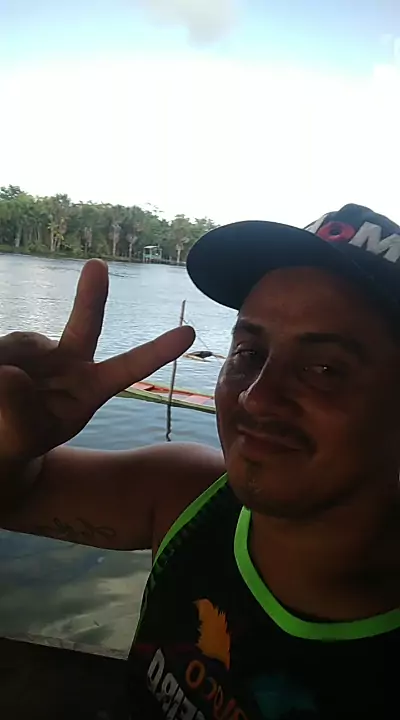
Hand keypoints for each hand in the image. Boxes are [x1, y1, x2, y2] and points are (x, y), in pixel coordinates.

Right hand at [0, 259, 194, 463]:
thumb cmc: (19, 439)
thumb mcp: (24, 438)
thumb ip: (21, 416)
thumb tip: (11, 374)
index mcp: (89, 388)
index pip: (127, 368)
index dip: (156, 352)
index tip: (189, 333)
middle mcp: (68, 361)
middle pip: (85, 325)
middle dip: (92, 296)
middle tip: (98, 267)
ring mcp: (38, 349)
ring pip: (19, 347)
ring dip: (3, 366)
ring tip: (1, 396)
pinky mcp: (10, 343)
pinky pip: (0, 348)